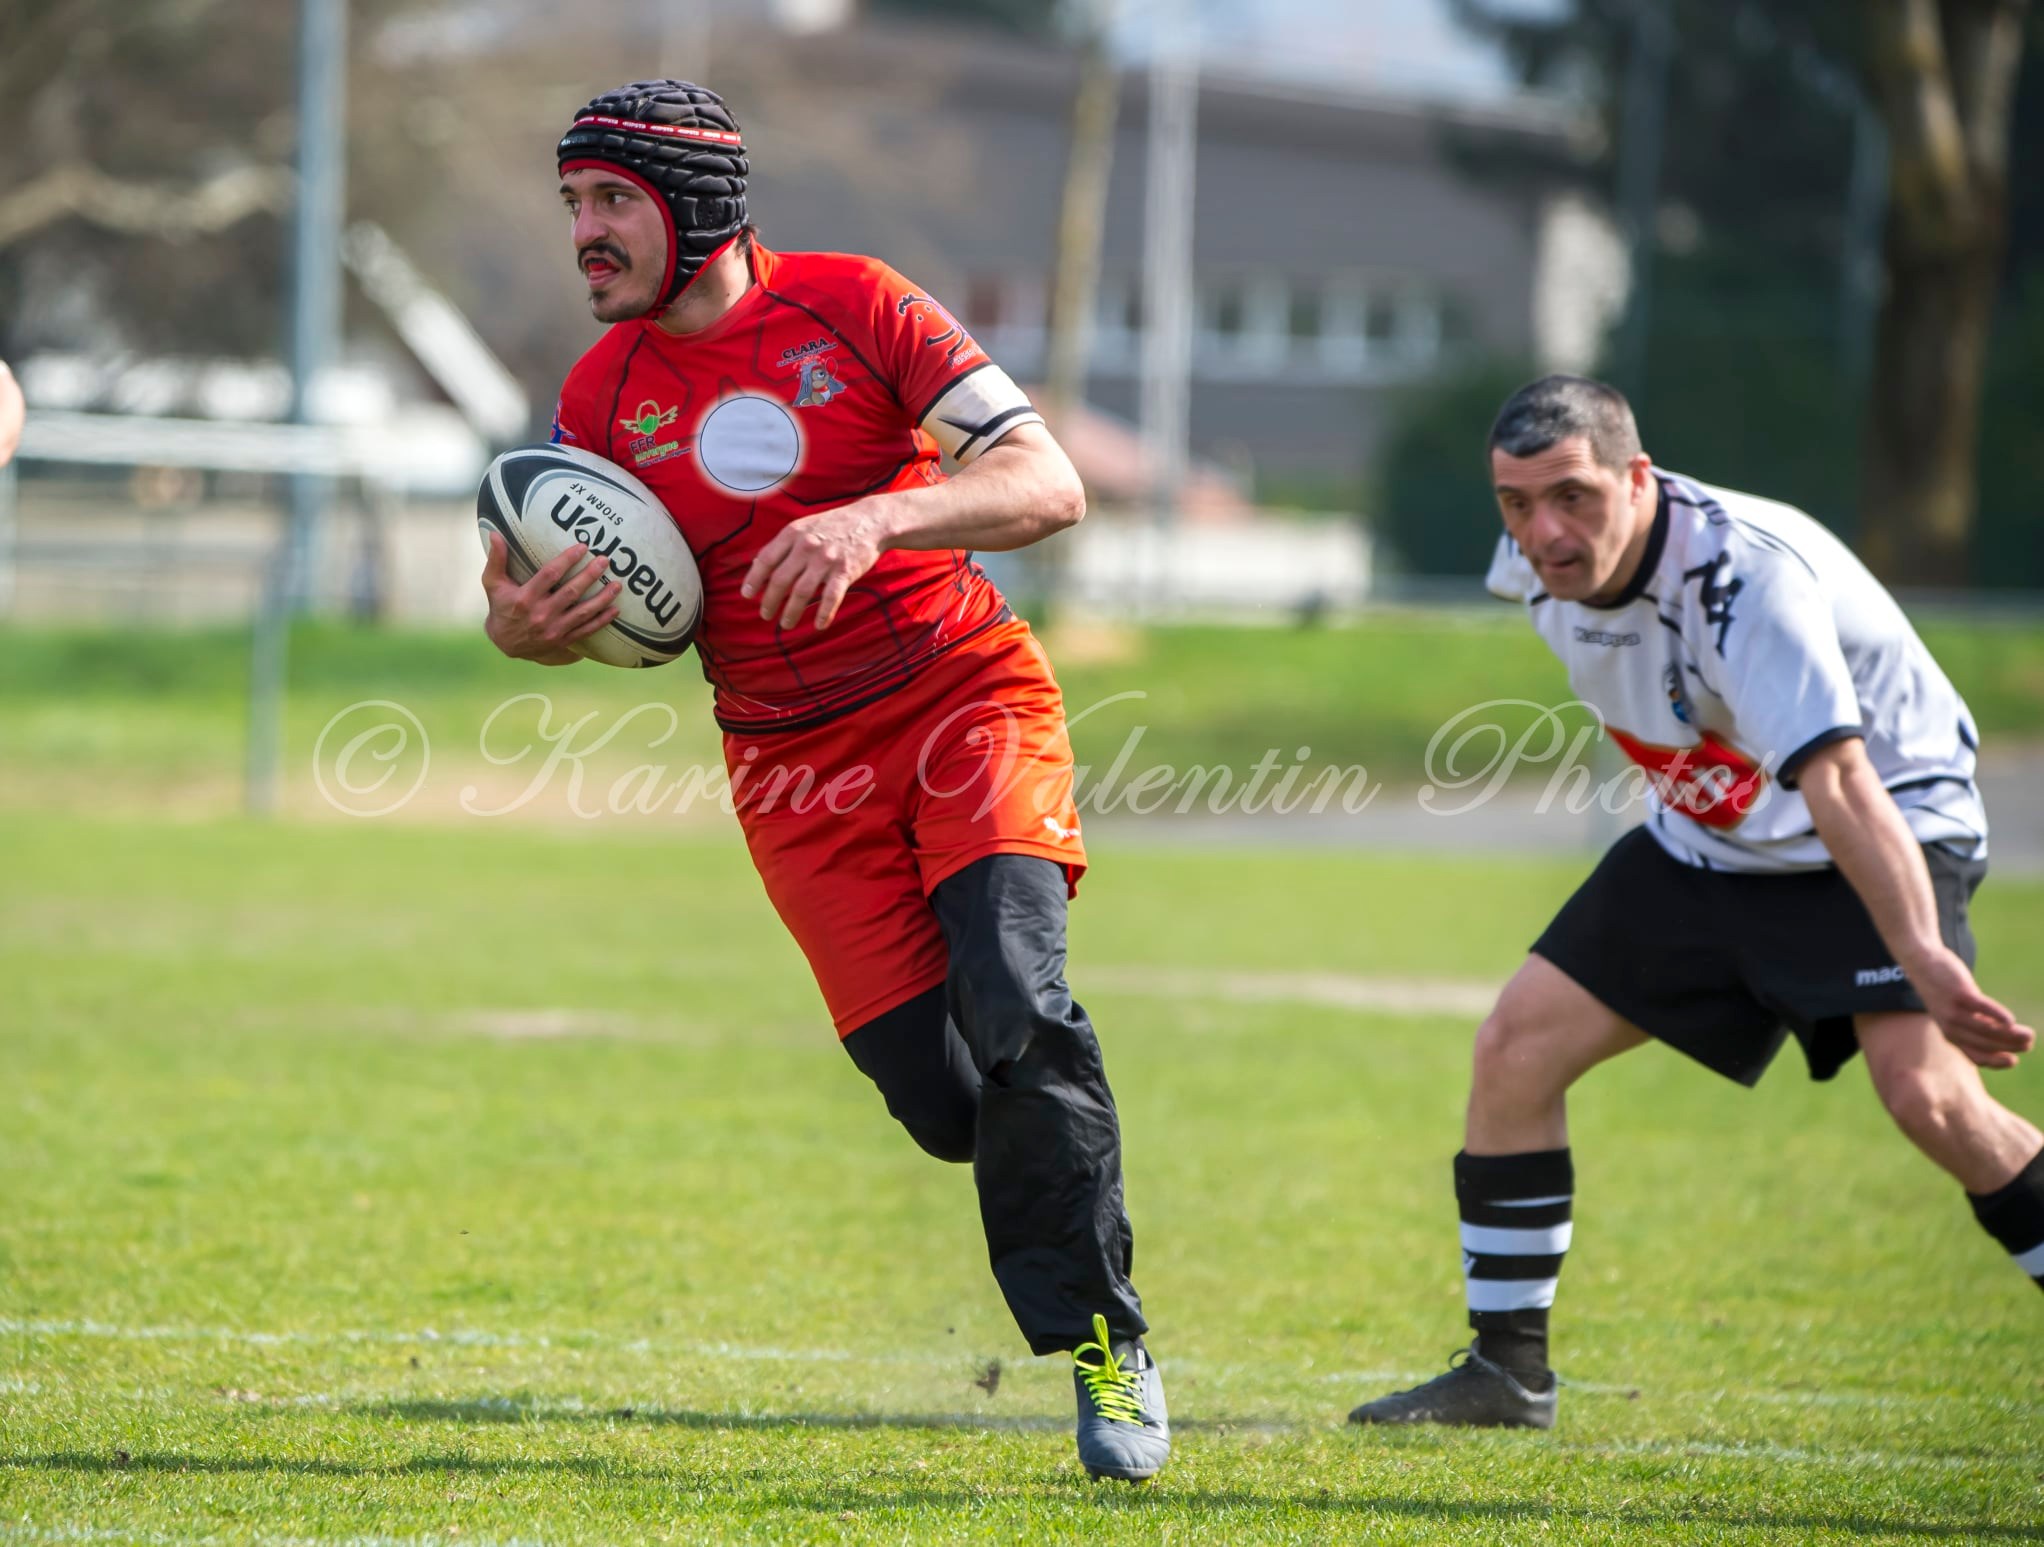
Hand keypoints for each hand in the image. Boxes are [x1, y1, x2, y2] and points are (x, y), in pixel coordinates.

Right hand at [481, 533, 619, 662]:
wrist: (505, 644)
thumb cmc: (501, 607)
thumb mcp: (493, 583)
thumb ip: (496, 559)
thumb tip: (494, 533)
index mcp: (524, 598)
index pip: (549, 575)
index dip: (567, 560)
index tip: (583, 547)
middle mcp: (540, 614)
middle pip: (570, 592)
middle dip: (590, 575)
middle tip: (605, 560)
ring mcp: (553, 630)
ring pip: (582, 612)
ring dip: (602, 598)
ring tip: (618, 584)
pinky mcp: (563, 640)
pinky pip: (586, 630)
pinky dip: (602, 621)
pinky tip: (615, 609)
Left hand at [740, 499, 892, 630]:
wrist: (870, 520)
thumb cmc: (834, 525)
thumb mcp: (805, 526)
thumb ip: (784, 544)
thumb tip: (759, 564)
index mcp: (793, 533)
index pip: (766, 559)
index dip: (754, 579)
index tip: (747, 595)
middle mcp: (807, 546)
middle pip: (781, 580)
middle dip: (770, 601)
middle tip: (765, 615)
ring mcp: (826, 559)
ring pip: (802, 592)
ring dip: (791, 612)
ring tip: (785, 624)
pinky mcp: (845, 571)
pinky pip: (831, 598)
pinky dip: (823, 614)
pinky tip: (818, 626)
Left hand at [1905, 945, 2035, 1068]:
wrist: (1921, 963)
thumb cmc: (1944, 989)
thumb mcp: (1957, 1012)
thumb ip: (1976, 1023)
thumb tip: (2004, 1032)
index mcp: (1952, 1035)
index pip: (1976, 1057)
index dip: (1996, 1062)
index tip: (2014, 1061)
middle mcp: (1951, 1027)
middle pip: (1986, 1045)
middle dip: (2011, 1047)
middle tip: (2029, 1042)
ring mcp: (1954, 1011)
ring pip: (1987, 1030)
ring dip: (2011, 1034)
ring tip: (2029, 1034)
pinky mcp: (1959, 994)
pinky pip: (1981, 1008)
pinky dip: (1997, 1015)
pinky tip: (2011, 1020)